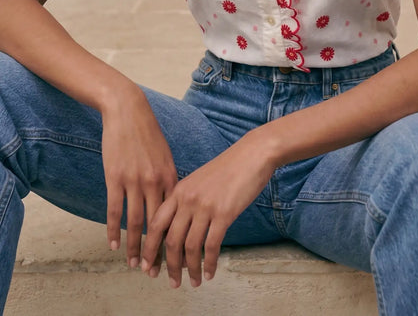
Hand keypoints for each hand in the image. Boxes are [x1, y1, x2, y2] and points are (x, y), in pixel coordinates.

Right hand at [101, 87, 177, 270]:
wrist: (128, 111)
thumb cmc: (147, 133)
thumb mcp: (165, 155)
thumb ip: (169, 179)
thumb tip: (174, 202)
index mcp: (170, 176)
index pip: (175, 216)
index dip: (175, 238)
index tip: (177, 257)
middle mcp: (155, 181)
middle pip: (157, 225)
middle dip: (157, 251)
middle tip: (156, 273)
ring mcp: (134, 180)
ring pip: (135, 222)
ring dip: (135, 247)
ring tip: (136, 265)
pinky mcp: (115, 178)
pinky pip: (114, 210)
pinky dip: (113, 230)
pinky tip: (114, 245)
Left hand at [141, 129, 274, 287]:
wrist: (252, 154)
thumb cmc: (229, 167)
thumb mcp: (200, 180)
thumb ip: (187, 199)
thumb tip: (181, 227)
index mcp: (179, 190)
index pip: (156, 224)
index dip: (150, 248)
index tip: (147, 265)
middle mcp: (188, 199)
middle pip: (170, 240)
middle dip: (168, 265)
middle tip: (171, 281)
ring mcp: (205, 206)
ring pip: (190, 247)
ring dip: (190, 269)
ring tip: (193, 282)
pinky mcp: (224, 213)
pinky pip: (211, 245)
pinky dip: (208, 263)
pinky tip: (209, 273)